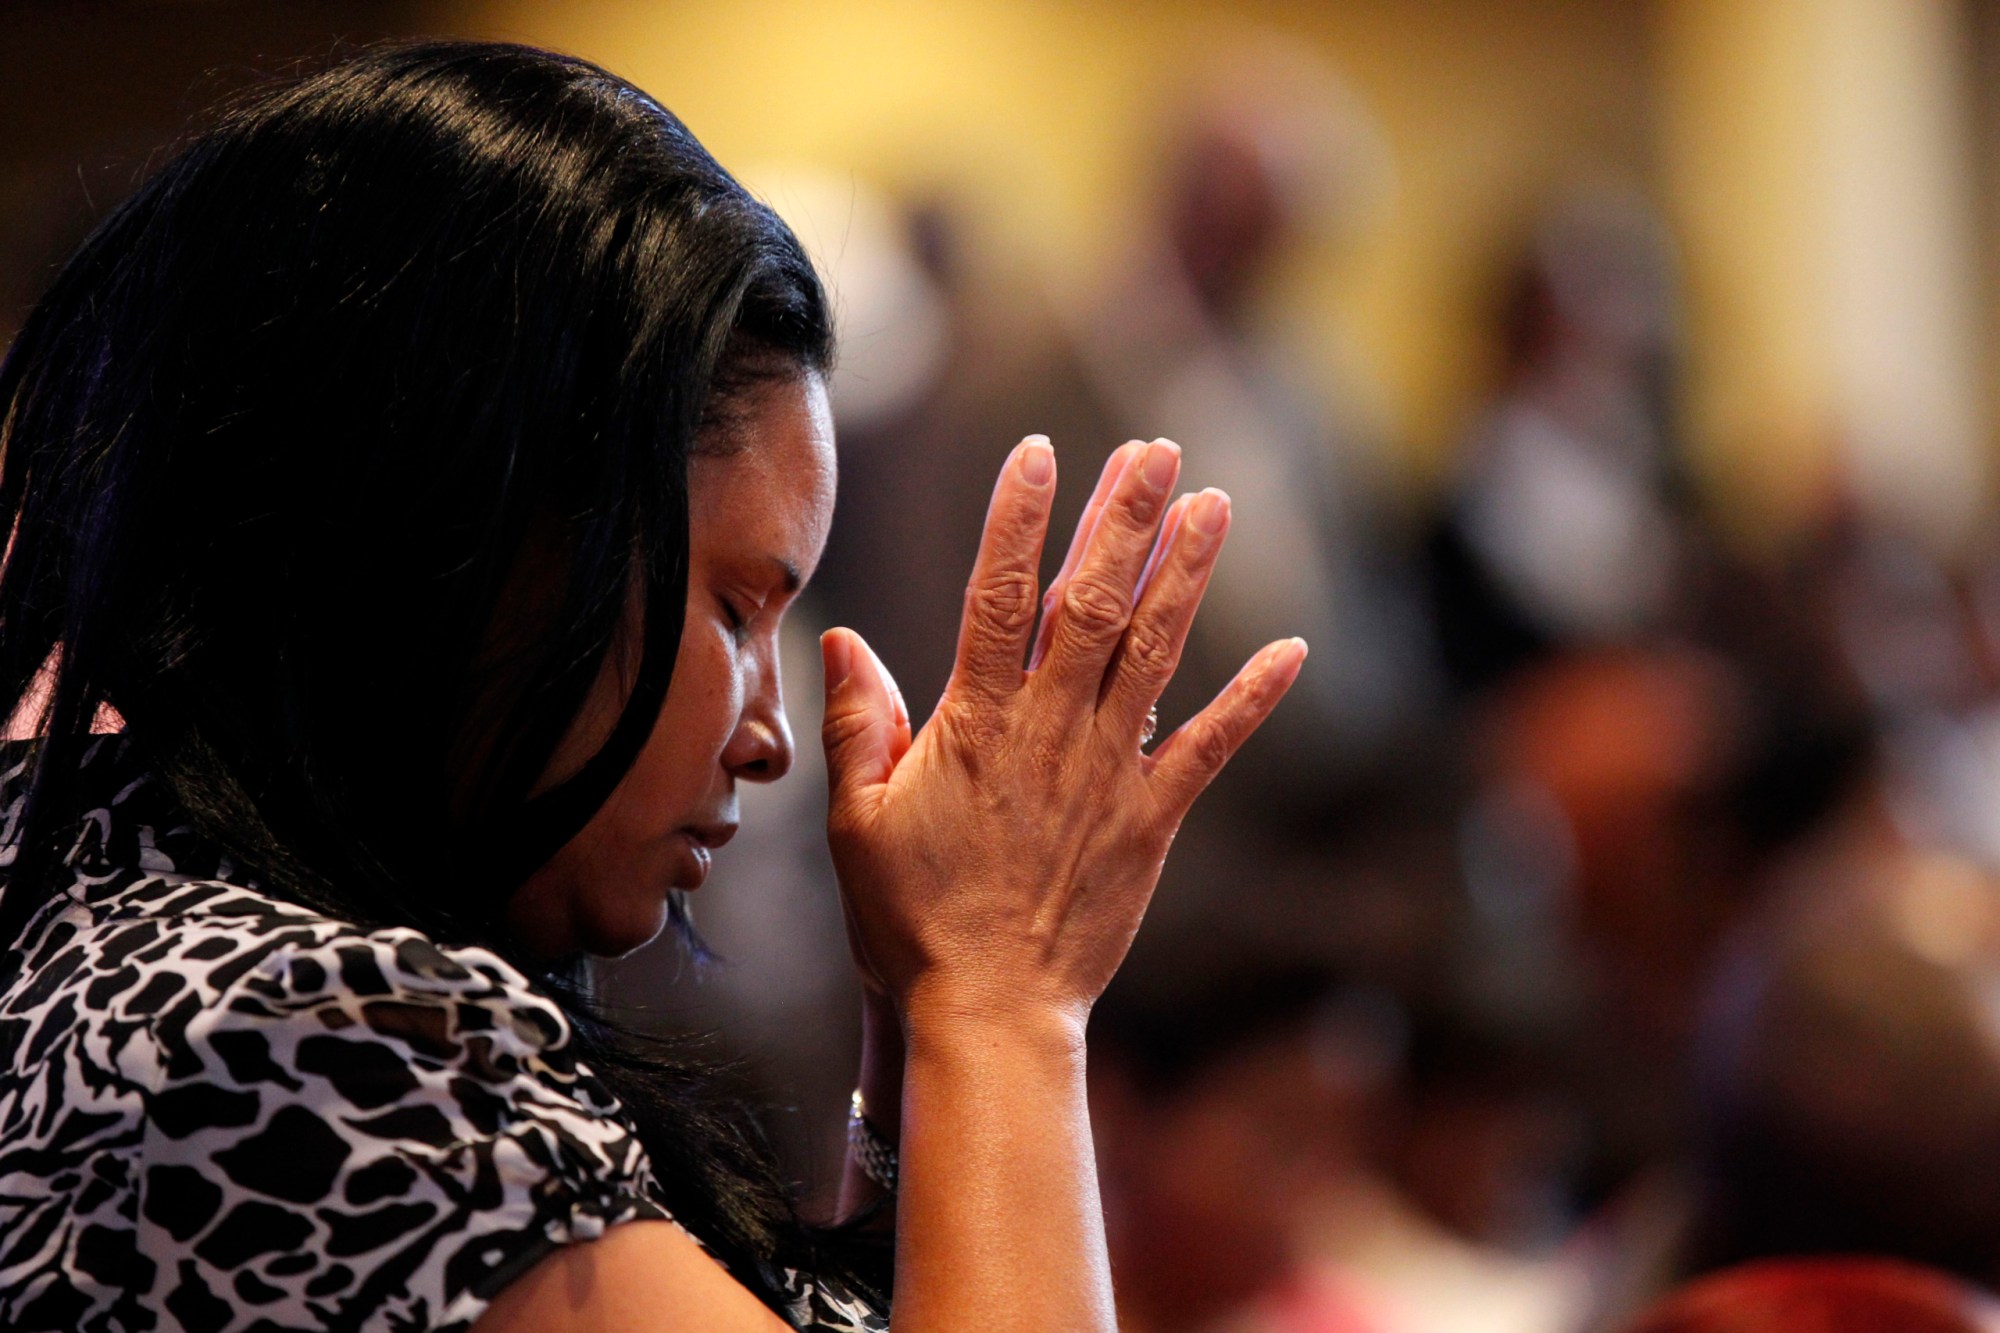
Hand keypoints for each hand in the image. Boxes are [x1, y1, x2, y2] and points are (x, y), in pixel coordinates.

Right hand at [819, 437, 1304, 1030]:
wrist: (987, 1011)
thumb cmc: (909, 919)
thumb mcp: (857, 819)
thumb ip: (856, 722)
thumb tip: (843, 635)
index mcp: (975, 724)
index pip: (995, 597)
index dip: (1017, 519)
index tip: (1037, 452)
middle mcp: (1048, 734)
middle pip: (1090, 605)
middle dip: (1123, 520)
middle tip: (1155, 449)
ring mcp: (1107, 775)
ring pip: (1153, 655)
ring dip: (1185, 577)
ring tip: (1213, 503)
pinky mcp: (1151, 822)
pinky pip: (1207, 749)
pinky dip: (1250, 699)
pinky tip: (1290, 650)